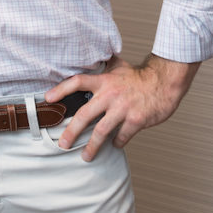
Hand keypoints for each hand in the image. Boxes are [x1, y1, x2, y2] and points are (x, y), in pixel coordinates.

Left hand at [45, 54, 200, 162]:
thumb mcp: (119, 66)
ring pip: (101, 132)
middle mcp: (110, 95)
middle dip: (71, 132)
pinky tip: (115, 145)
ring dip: (92, 147)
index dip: (61, 89)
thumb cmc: (140, 76)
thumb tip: (94, 57)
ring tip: (86, 156)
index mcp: (104, 81)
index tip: (47, 99)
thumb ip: (105, 66)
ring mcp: (123, 109)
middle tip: (62, 144)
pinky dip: (117, 143)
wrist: (165, 82)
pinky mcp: (136, 120)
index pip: (77, 82)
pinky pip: (122, 136)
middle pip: (84, 115)